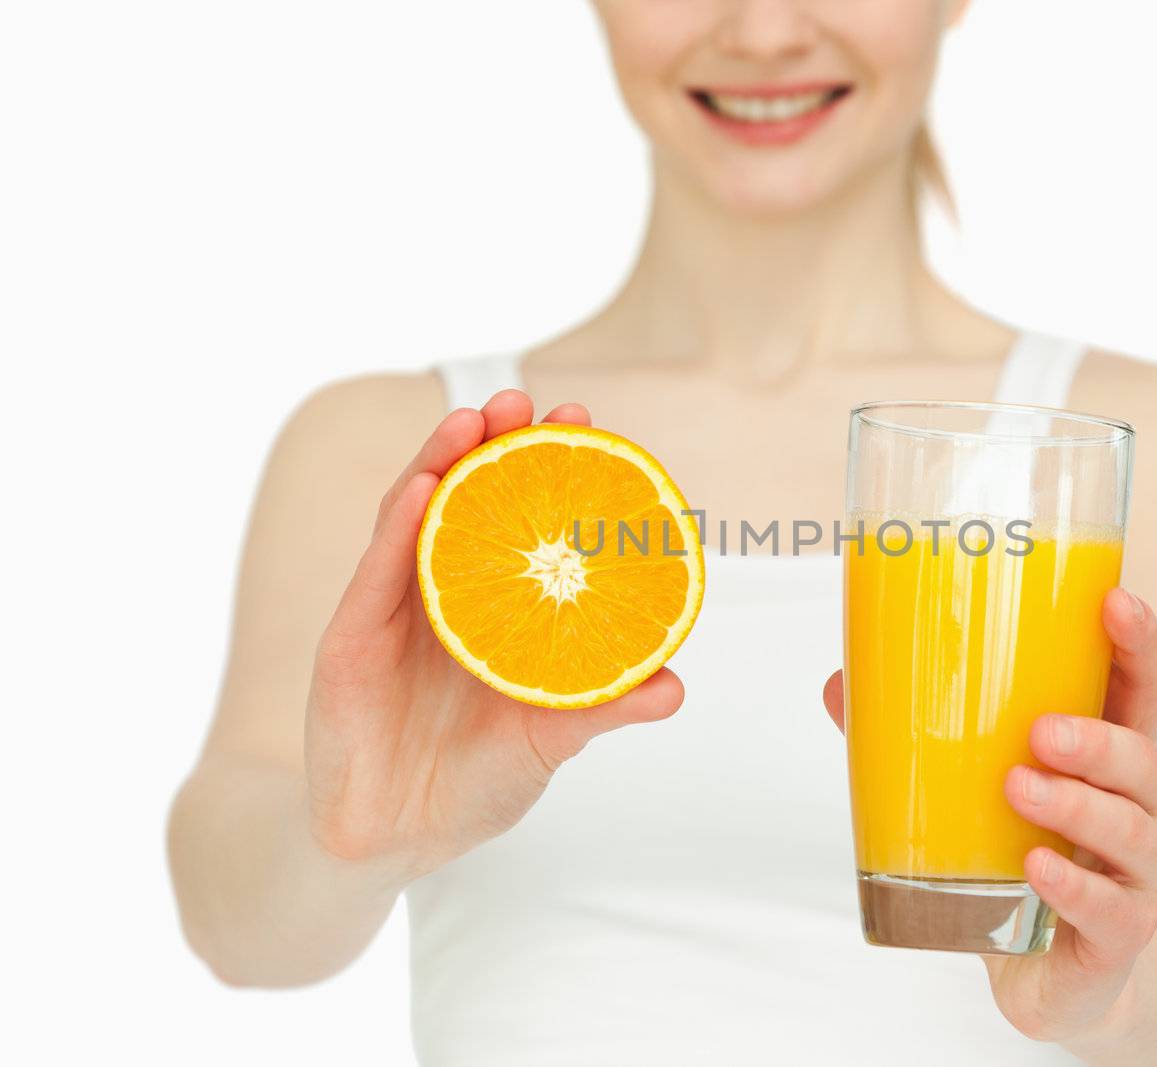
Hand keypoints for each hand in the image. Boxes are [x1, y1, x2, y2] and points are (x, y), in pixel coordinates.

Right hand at [306, 390, 683, 881]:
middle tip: (531, 400)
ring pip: (413, 518)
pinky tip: (423, 487)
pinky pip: (374, 574)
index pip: (518, 520)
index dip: (547, 469)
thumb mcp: (551, 738)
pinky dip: (397, 528)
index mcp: (490, 607)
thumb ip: (605, 705)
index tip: (586, 424)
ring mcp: (390, 612)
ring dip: (440, 462)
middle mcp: (440, 595)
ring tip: (476, 418)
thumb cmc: (475, 782)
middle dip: (495, 444)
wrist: (395, 843)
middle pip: (465, 500)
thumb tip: (674, 685)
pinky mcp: (348, 643)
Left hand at [821, 587, 1156, 1045]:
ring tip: (1017, 787)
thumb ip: (916, 738)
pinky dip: (1073, 887)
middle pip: (1144, 760)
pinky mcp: (1124, 938)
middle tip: (1040, 730)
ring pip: (1132, 833)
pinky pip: (1114, 912)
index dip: (1139, 641)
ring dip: (1077, 807)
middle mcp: (1147, 808)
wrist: (1045, 973)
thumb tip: (838, 681)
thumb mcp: (974, 790)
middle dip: (1097, 740)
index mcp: (1117, 754)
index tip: (1112, 602)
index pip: (1145, 686)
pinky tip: (1035, 868)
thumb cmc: (1021, 855)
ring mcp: (1144, 877)